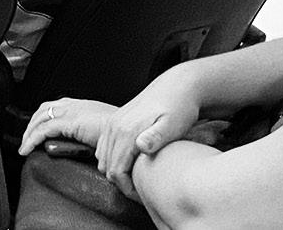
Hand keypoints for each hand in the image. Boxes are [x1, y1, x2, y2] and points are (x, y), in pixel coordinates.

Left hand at [18, 97, 117, 158]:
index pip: (55, 107)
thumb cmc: (126, 135)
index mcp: (82, 106)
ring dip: (29, 132)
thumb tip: (91, 152)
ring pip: (40, 118)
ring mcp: (72, 111)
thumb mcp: (105, 134)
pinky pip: (43, 130)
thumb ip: (94, 138)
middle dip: (31, 124)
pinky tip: (27, 148)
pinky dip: (32, 138)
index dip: (42, 118)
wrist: (133, 131)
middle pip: (43, 110)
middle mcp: (75, 105)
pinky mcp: (71, 122)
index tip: (35, 131)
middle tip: (25, 141)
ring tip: (24, 146)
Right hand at [92, 75, 204, 191]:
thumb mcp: (174, 125)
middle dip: (121, 183)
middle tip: (141, 189)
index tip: (142, 195)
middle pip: (106, 166)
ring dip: (115, 171)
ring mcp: (112, 122)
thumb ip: (157, 137)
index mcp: (126, 130)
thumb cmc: (180, 108)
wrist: (177, 87)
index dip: (127, 189)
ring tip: (137, 177)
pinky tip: (130, 162)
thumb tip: (140, 146)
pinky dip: (112, 159)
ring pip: (102, 158)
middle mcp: (115, 126)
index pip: (116, 171)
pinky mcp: (114, 121)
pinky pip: (103, 147)